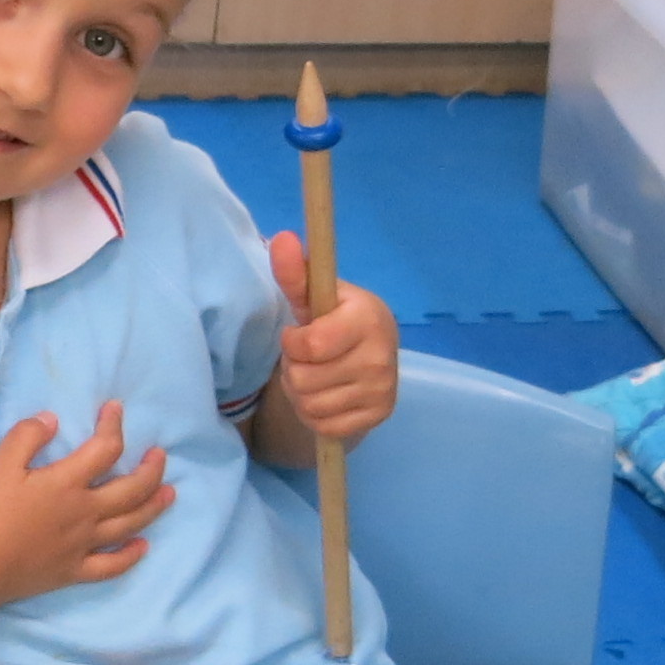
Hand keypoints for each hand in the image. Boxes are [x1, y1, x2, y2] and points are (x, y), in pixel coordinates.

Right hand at [0, 402, 171, 603]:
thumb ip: (26, 437)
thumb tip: (53, 419)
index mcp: (68, 483)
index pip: (105, 448)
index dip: (114, 425)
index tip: (115, 409)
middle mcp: (85, 513)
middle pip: (131, 488)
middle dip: (151, 469)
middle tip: (159, 455)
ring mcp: (84, 545)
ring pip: (130, 524)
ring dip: (154, 507)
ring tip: (169, 494)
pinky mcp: (75, 571)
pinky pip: (112, 565)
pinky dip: (131, 556)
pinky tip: (143, 547)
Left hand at [266, 231, 398, 447]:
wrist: (370, 353)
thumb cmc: (336, 319)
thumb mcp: (314, 296)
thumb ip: (295, 273)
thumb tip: (281, 238)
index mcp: (368, 318)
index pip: (311, 345)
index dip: (293, 343)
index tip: (299, 335)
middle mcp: (382, 357)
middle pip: (304, 379)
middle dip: (295, 369)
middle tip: (308, 358)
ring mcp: (383, 390)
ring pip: (310, 405)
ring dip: (301, 393)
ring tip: (314, 374)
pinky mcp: (379, 417)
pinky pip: (324, 426)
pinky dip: (314, 415)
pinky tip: (325, 395)